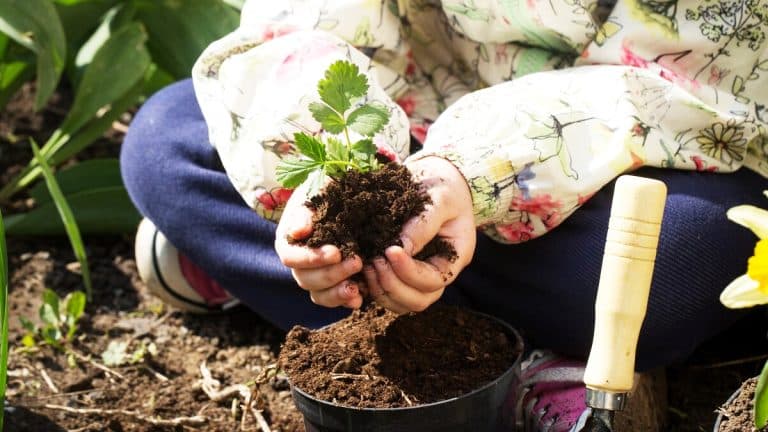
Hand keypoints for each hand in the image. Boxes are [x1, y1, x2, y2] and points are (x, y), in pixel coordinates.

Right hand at [274, 182, 363, 308]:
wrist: (348, 197)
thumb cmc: (330, 189)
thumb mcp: (319, 189)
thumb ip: (307, 210)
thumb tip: (298, 232)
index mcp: (289, 239)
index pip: (290, 257)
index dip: (310, 259)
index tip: (335, 253)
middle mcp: (299, 262)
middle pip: (305, 279)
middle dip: (331, 274)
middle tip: (357, 261)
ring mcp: (315, 275)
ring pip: (317, 294)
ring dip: (337, 292)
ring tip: (356, 286)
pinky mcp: (333, 284)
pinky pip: (333, 299)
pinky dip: (345, 301)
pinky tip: (360, 298)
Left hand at [364, 156, 475, 313]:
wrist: (434, 177)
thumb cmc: (442, 185)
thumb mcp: (439, 198)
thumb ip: (423, 223)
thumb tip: (400, 249)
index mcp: (455, 257)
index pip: (434, 280)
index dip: (409, 272)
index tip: (389, 250)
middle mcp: (438, 271)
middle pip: (419, 300)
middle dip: (393, 286)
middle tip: (374, 262)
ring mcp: (419, 274)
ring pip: (401, 303)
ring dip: (380, 290)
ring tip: (366, 266)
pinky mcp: (401, 270)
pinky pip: (387, 292)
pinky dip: (372, 287)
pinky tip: (360, 268)